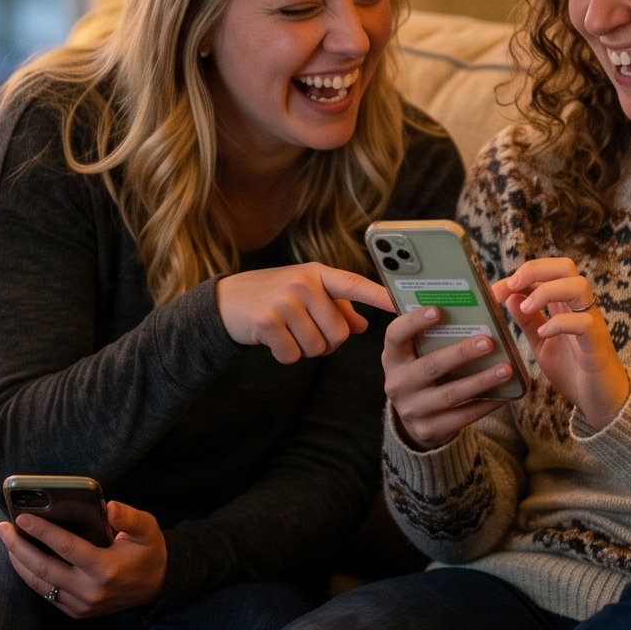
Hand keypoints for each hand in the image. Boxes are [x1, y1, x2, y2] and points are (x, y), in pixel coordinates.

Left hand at [0, 500, 166, 617]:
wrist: (157, 587)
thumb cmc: (148, 552)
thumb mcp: (148, 529)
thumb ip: (129, 517)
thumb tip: (109, 507)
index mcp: (106, 569)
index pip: (66, 548)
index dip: (42, 531)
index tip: (21, 517)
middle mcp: (91, 591)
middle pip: (43, 568)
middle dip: (18, 546)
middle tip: (3, 527)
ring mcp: (82, 605)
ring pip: (39, 583)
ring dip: (19, 561)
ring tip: (7, 539)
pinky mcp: (77, 612)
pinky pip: (46, 593)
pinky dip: (30, 575)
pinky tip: (21, 557)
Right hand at [217, 262, 396, 363]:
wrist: (227, 301)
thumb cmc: (274, 296)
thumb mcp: (305, 294)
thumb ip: (336, 307)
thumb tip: (362, 325)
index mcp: (318, 273)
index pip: (355, 285)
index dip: (380, 297)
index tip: (403, 307)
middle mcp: (303, 283)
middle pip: (339, 333)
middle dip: (326, 342)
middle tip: (305, 330)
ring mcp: (284, 301)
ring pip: (317, 348)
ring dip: (305, 349)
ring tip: (288, 332)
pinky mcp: (266, 322)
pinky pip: (294, 356)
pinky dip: (285, 355)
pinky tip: (273, 339)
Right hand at [383, 304, 515, 448]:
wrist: (415, 418)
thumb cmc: (423, 373)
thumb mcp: (417, 355)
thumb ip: (433, 338)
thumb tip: (472, 315)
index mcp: (393, 358)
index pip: (395, 336)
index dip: (414, 322)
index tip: (438, 310)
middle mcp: (397, 384)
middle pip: (431, 366)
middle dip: (461, 353)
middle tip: (489, 342)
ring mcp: (411, 409)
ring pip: (450, 393)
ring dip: (481, 380)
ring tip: (506, 369)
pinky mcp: (429, 429)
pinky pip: (462, 416)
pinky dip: (485, 404)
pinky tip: (504, 395)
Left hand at [492, 257, 630, 431]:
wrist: (599, 400)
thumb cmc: (573, 370)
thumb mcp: (541, 344)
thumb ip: (528, 321)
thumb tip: (511, 298)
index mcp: (565, 305)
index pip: (545, 273)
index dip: (520, 276)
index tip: (495, 291)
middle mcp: (579, 307)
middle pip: (565, 267)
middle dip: (535, 270)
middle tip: (511, 285)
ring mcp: (591, 322)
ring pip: (578, 286)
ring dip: (548, 291)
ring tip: (526, 307)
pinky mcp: (597, 342)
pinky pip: (584, 322)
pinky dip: (561, 323)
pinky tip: (544, 333)